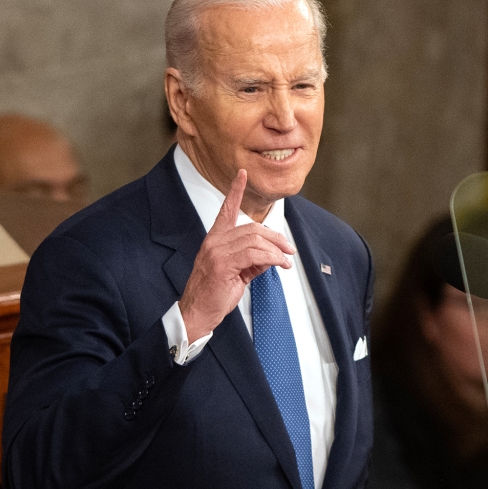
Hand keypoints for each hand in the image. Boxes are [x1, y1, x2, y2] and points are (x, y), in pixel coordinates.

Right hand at [179, 170, 295, 339]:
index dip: (235, 191)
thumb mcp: (237, 274)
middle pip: (252, 228)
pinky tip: (279, 264)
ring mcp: (216, 252)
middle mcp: (214, 242)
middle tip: (289, 249)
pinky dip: (271, 258)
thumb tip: (272, 256)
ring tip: (286, 261)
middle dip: (275, 237)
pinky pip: (253, 254)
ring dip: (276, 250)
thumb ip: (253, 261)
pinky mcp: (222, 265)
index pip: (226, 210)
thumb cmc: (213, 295)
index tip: (242, 174)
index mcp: (215, 240)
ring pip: (254, 240)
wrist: (197, 314)